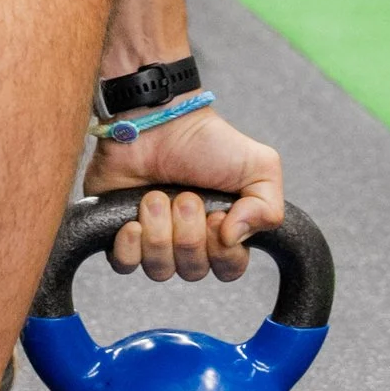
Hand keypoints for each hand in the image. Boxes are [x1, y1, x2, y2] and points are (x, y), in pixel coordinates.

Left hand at [87, 101, 282, 282]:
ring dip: (159, 232)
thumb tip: (235, 239)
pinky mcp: (120, 234)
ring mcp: (154, 239)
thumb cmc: (206, 140)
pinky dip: (129, 246)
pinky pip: (125, 265)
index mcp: (224, 232)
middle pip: (193, 270)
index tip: (217, 217)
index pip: (228, 268)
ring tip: (156, 198)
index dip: (222, 250)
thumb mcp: (260, 166)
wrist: (156, 119)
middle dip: (189, 233)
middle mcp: (189, 240)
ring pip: (159, 270)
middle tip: (185, 197)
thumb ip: (269, 208)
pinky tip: (133, 221)